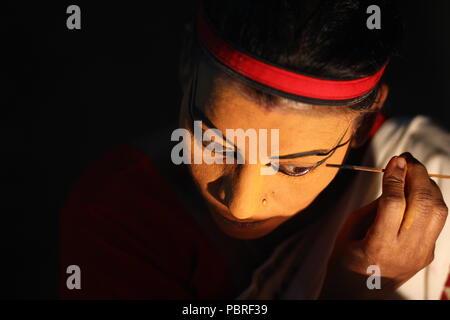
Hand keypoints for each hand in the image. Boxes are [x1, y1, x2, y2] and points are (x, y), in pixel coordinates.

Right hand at [320, 152, 447, 298]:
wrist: (357, 293)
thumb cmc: (345, 259)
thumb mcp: (349, 230)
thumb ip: (374, 207)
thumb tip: (394, 183)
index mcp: (378, 245)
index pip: (394, 203)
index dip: (396, 177)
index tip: (396, 159)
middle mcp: (406, 250)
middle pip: (423, 204)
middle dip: (418, 175)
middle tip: (407, 160)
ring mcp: (421, 254)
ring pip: (438, 211)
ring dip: (428, 186)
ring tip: (414, 171)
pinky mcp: (428, 254)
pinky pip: (436, 220)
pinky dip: (429, 200)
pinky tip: (417, 191)